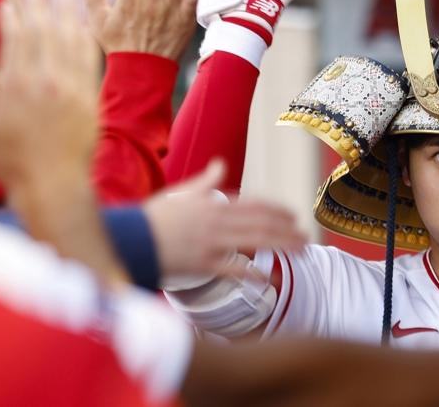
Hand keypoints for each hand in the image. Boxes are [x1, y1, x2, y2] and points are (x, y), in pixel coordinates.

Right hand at [0, 0, 98, 187]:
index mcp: (14, 86)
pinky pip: (88, 59)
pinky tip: (83, 26)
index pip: (15, 40)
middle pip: (42, 32)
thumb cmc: (11, 162)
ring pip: (68, 40)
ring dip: (65, 15)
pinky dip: (85, 39)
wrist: (54, 184)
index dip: (13, 18)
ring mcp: (69, 88)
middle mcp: (43, 81)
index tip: (11, 3)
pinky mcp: (89, 97)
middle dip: (39, 6)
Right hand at [144, 159, 306, 286]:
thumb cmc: (153, 218)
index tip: (294, 216)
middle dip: (288, 230)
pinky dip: (253, 271)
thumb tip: (220, 163)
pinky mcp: (203, 264)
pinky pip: (234, 268)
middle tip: (306, 237)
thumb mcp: (180, 193)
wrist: (131, 240)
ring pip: (256, 241)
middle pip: (262, 224)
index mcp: (213, 203)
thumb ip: (204, 181)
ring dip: (282, 245)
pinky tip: (270, 276)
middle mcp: (217, 220)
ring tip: (301, 251)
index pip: (255, 205)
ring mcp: (211, 242)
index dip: (277, 211)